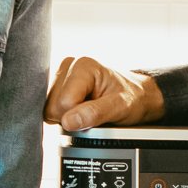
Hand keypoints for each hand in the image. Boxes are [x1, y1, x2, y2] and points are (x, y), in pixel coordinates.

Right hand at [45, 54, 165, 131]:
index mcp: (83, 66)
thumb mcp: (121, 107)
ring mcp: (61, 76)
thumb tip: (68, 121)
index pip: (63, 103)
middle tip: (93, 111)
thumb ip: (94, 113)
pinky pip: (50, 110)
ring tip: (88, 108)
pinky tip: (80, 109)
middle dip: (72, 117)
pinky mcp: (57, 86)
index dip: (78, 116)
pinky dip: (65, 115)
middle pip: (53, 107)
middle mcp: (68, 66)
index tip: (97, 112)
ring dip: (68, 116)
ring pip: (49, 110)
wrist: (138, 96)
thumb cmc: (132, 98)